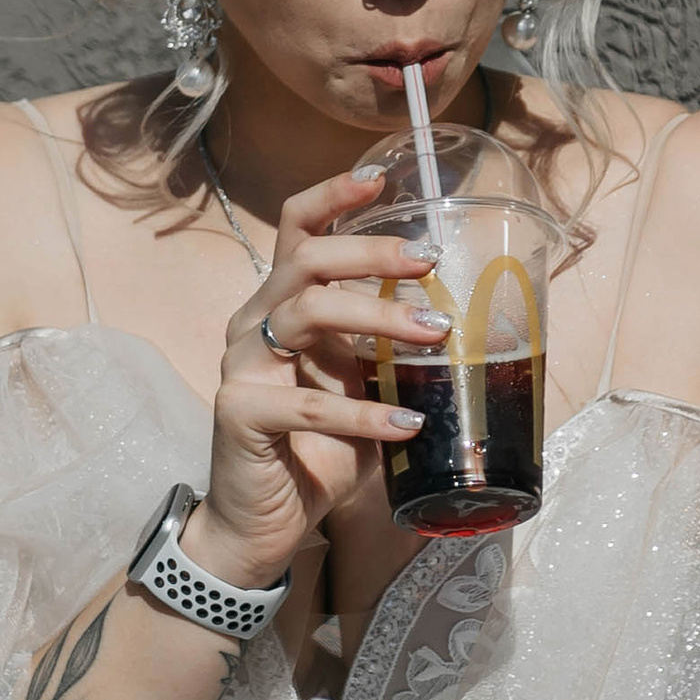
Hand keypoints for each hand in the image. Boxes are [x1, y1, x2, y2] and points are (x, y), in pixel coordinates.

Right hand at [190, 169, 448, 586]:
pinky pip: (306, 403)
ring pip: (306, 311)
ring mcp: (242, 365)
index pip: (297, 231)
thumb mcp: (359, 386)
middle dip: (373, 253)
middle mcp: (255, 323)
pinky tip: (408, 424)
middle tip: (429, 260)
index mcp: (282, 305)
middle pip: (307, 260)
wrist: (264, 522)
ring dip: (378, 317)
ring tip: (435, 334)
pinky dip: (364, 412)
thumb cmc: (316, 448)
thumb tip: (459, 322)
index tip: (381, 177)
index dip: (334, 197)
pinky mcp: (240, 413)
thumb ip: (387, 351)